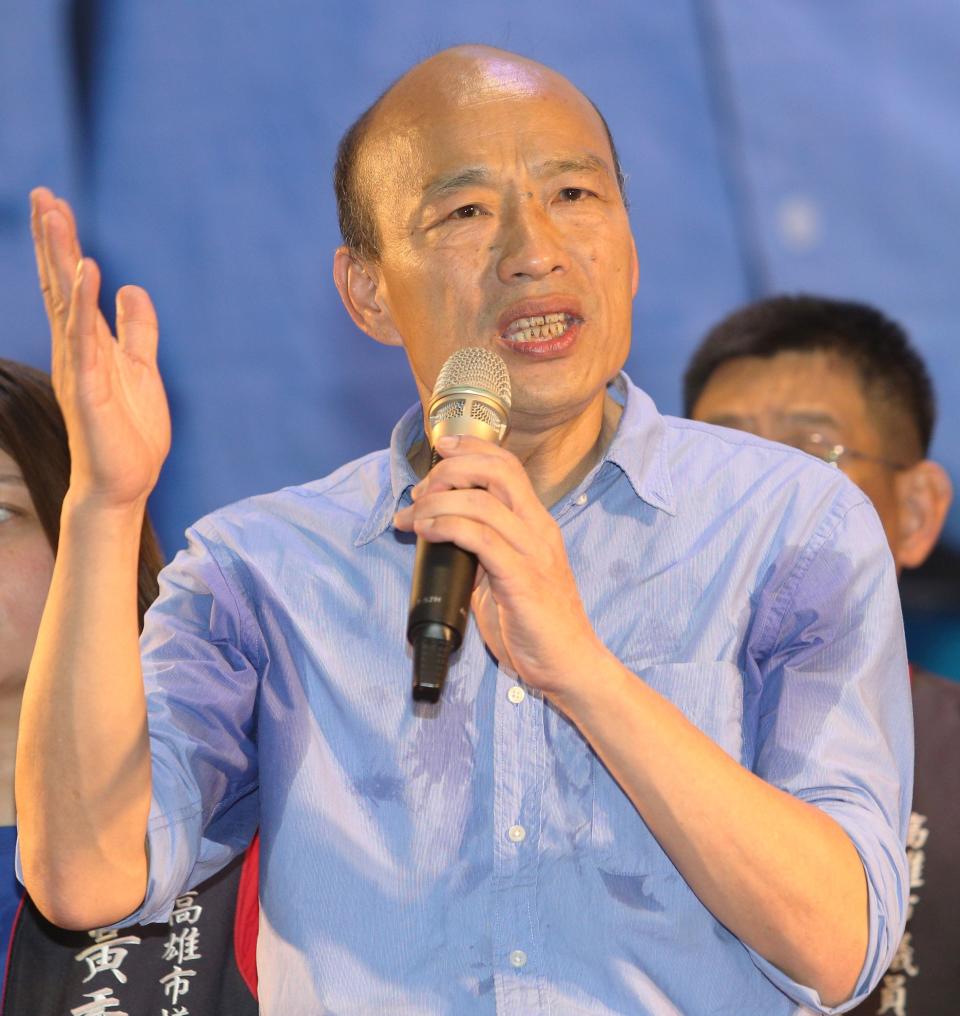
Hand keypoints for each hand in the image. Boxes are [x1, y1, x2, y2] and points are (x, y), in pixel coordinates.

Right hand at [30, 187, 170, 508]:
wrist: (125, 482)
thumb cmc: (129, 431)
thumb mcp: (141, 368)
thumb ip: (137, 330)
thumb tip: (132, 288)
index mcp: (88, 344)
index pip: (70, 286)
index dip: (64, 246)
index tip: (55, 204)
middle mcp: (76, 350)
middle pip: (59, 285)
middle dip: (53, 239)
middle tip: (42, 194)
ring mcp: (79, 367)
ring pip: (65, 302)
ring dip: (61, 258)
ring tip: (54, 215)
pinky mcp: (89, 389)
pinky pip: (84, 339)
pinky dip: (84, 304)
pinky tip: (88, 271)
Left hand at [393, 435, 604, 695]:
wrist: (569, 665)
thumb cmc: (535, 624)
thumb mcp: (506, 576)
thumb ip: (482, 552)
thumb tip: (441, 536)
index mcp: (536, 524)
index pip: (508, 465)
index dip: (471, 448)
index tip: (439, 449)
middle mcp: (538, 530)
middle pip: (497, 471)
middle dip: (450, 470)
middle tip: (419, 493)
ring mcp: (533, 553)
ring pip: (483, 502)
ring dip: (437, 502)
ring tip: (412, 519)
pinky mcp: (523, 580)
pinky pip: (481, 539)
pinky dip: (448, 527)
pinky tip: (428, 533)